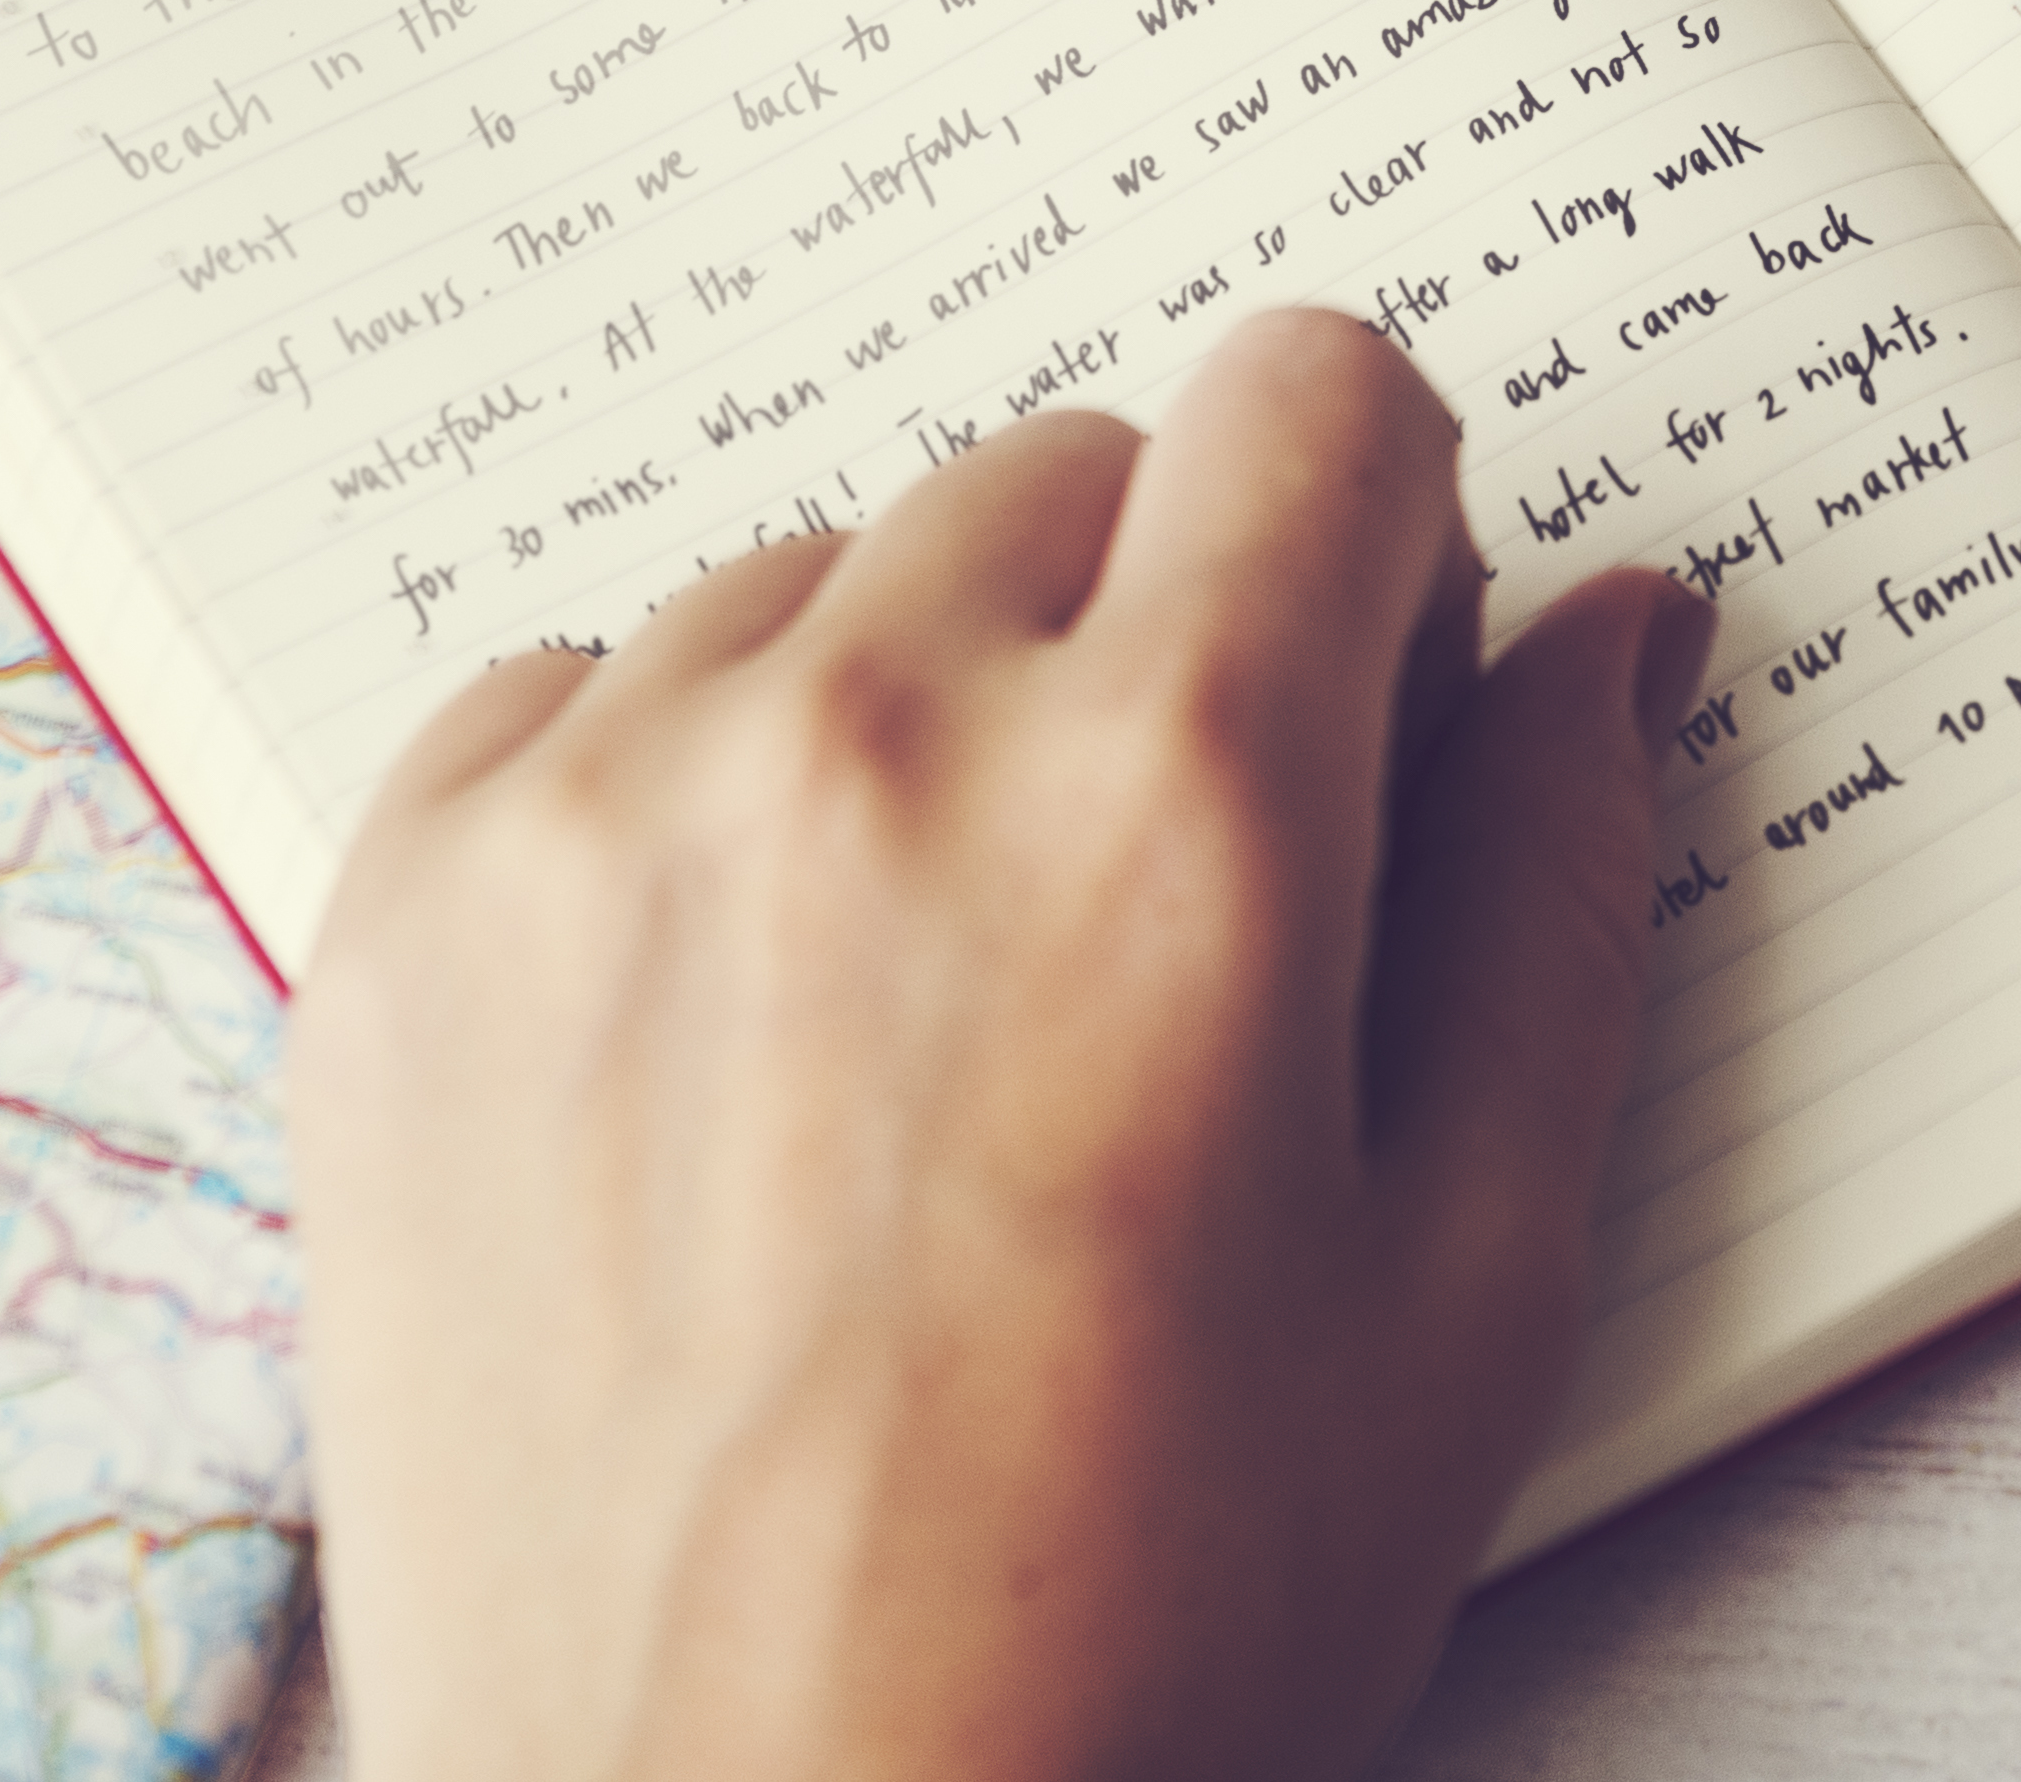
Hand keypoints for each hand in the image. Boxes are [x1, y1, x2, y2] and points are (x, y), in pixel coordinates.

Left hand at [291, 311, 1706, 1781]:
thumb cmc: (1144, 1629)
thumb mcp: (1472, 1283)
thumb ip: (1563, 889)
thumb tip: (1612, 622)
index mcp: (1180, 797)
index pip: (1315, 390)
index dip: (1376, 538)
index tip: (1357, 702)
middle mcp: (877, 731)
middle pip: (1072, 471)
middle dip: (1150, 637)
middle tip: (1147, 936)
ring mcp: (607, 808)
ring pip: (823, 572)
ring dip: (903, 713)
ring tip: (921, 1021)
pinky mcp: (407, 915)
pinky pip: (578, 689)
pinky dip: (670, 800)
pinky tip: (729, 1040)